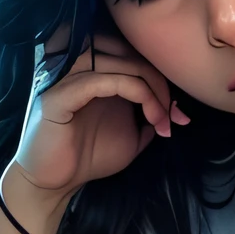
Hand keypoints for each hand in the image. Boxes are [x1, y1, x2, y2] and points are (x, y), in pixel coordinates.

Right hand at [10, 32, 188, 212]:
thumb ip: (149, 114)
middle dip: (159, 78)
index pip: (131, 51)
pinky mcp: (56, 97)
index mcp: (95, 72)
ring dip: (149, 85)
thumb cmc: (90, 157)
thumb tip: (174, 105)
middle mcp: (78, 68)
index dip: (160, 73)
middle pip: (126, 50)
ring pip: (117, 61)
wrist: (56, 183)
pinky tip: (150, 117)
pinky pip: (100, 80)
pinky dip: (134, 92)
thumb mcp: (133, 134)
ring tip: (162, 117)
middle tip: (174, 112)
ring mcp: (64, 79)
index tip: (179, 112)